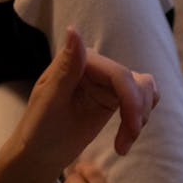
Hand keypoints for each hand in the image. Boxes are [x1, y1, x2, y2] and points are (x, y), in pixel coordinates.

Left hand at [0, 26, 158, 182]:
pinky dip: (140, 119)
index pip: (118, 74)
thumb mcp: (50, 99)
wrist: (41, 152)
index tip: (132, 128)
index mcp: (78, 61)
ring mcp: (106, 83)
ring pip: (144, 89)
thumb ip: (66, 66)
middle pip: (136, 82)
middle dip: (138, 113)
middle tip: (125, 143)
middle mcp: (95, 67)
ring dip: (142, 117)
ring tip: (124, 144)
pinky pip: (140, 101)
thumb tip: (74, 30)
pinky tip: (126, 138)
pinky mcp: (113, 99)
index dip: (131, 99)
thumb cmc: (39, 128)